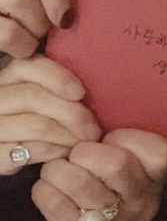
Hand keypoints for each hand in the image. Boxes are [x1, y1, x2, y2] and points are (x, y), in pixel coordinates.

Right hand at [0, 54, 100, 174]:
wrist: (10, 144)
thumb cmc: (38, 114)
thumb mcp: (46, 93)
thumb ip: (61, 86)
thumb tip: (102, 86)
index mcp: (12, 75)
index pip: (30, 67)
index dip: (57, 78)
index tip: (80, 93)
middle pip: (34, 97)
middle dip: (71, 113)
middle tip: (93, 129)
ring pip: (35, 125)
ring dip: (67, 135)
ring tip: (85, 141)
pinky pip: (29, 151)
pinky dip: (54, 152)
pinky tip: (67, 152)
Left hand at [35, 129, 166, 220]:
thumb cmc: (107, 190)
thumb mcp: (129, 168)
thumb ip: (125, 142)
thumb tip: (99, 102)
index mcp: (156, 178)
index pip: (157, 149)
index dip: (125, 136)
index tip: (108, 140)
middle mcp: (142, 202)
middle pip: (116, 163)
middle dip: (86, 151)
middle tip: (76, 153)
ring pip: (80, 182)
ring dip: (58, 169)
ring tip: (56, 168)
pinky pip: (55, 203)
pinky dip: (44, 188)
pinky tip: (47, 186)